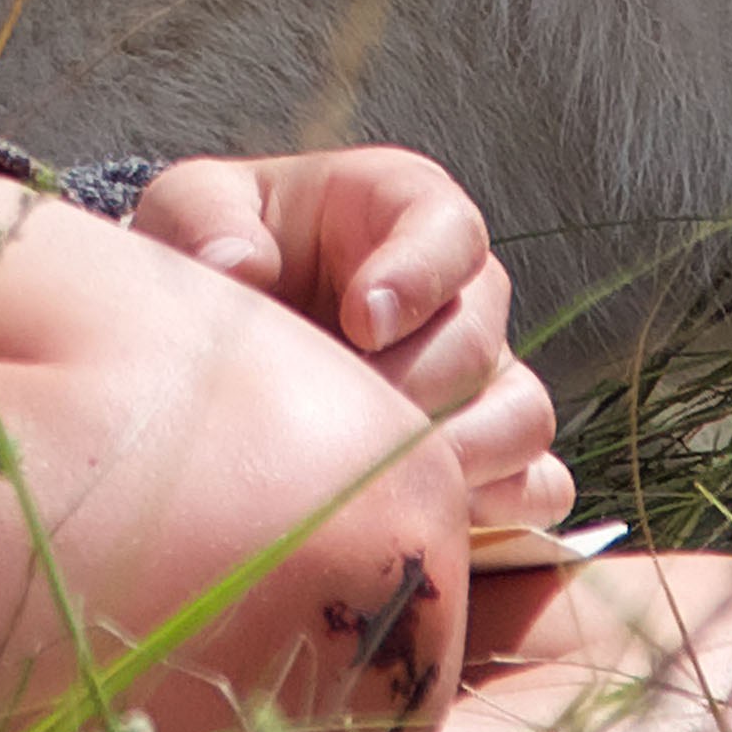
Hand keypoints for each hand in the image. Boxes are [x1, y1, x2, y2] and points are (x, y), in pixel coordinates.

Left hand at [126, 149, 572, 530]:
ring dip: (453, 458)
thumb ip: (207, 223)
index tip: (359, 320)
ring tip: (368, 480)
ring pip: (522, 418)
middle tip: (331, 424)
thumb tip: (239, 267)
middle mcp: (463, 293)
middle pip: (478, 343)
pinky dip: (498, 513)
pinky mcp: (494, 454)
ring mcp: (487, 377)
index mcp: (406, 210)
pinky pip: (540, 487)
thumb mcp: (191, 210)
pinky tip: (415, 521)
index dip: (418, 277)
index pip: (451, 232)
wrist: (222, 337)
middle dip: (407, 389)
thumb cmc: (217, 253)